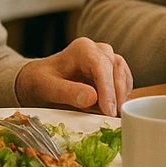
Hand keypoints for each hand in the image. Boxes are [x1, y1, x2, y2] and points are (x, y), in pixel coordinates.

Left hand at [14, 37, 130, 115]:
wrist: (40, 81)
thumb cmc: (42, 81)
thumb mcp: (48, 88)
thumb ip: (68, 92)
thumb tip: (92, 97)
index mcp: (83, 48)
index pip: (101, 66)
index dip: (107, 89)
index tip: (108, 110)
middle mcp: (99, 51)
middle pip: (116, 70)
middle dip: (116, 95)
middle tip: (112, 118)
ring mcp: (108, 61)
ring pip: (124, 77)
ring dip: (121, 98)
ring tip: (113, 117)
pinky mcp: (113, 74)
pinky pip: (124, 85)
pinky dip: (121, 99)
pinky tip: (113, 112)